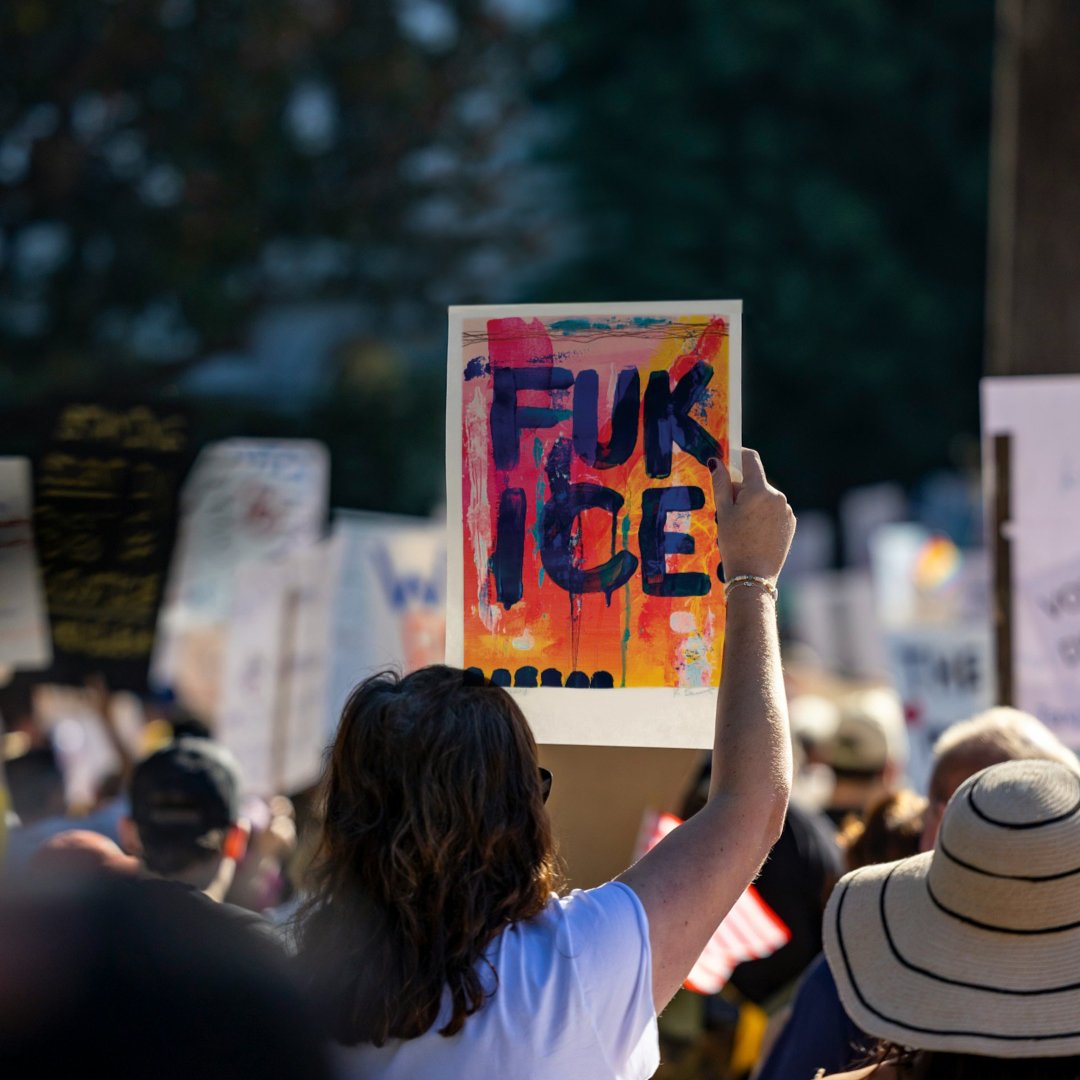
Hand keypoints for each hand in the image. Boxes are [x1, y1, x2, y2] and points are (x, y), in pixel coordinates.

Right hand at [711, 448, 794, 581]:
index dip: (737, 456)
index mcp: (759, 490)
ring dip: (753, 503)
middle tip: (728, 511)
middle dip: (741, 489)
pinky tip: (755, 534)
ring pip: (764, 497)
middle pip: (756, 481)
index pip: (750, 459)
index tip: (727, 461)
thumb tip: (716, 461)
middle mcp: (777, 496)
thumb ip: (721, 484)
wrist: (753, 576)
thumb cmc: (734, 544)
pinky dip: (764, 515)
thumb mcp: (723, 513)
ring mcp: (787, 510)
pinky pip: (774, 510)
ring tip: (743, 527)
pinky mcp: (791, 522)